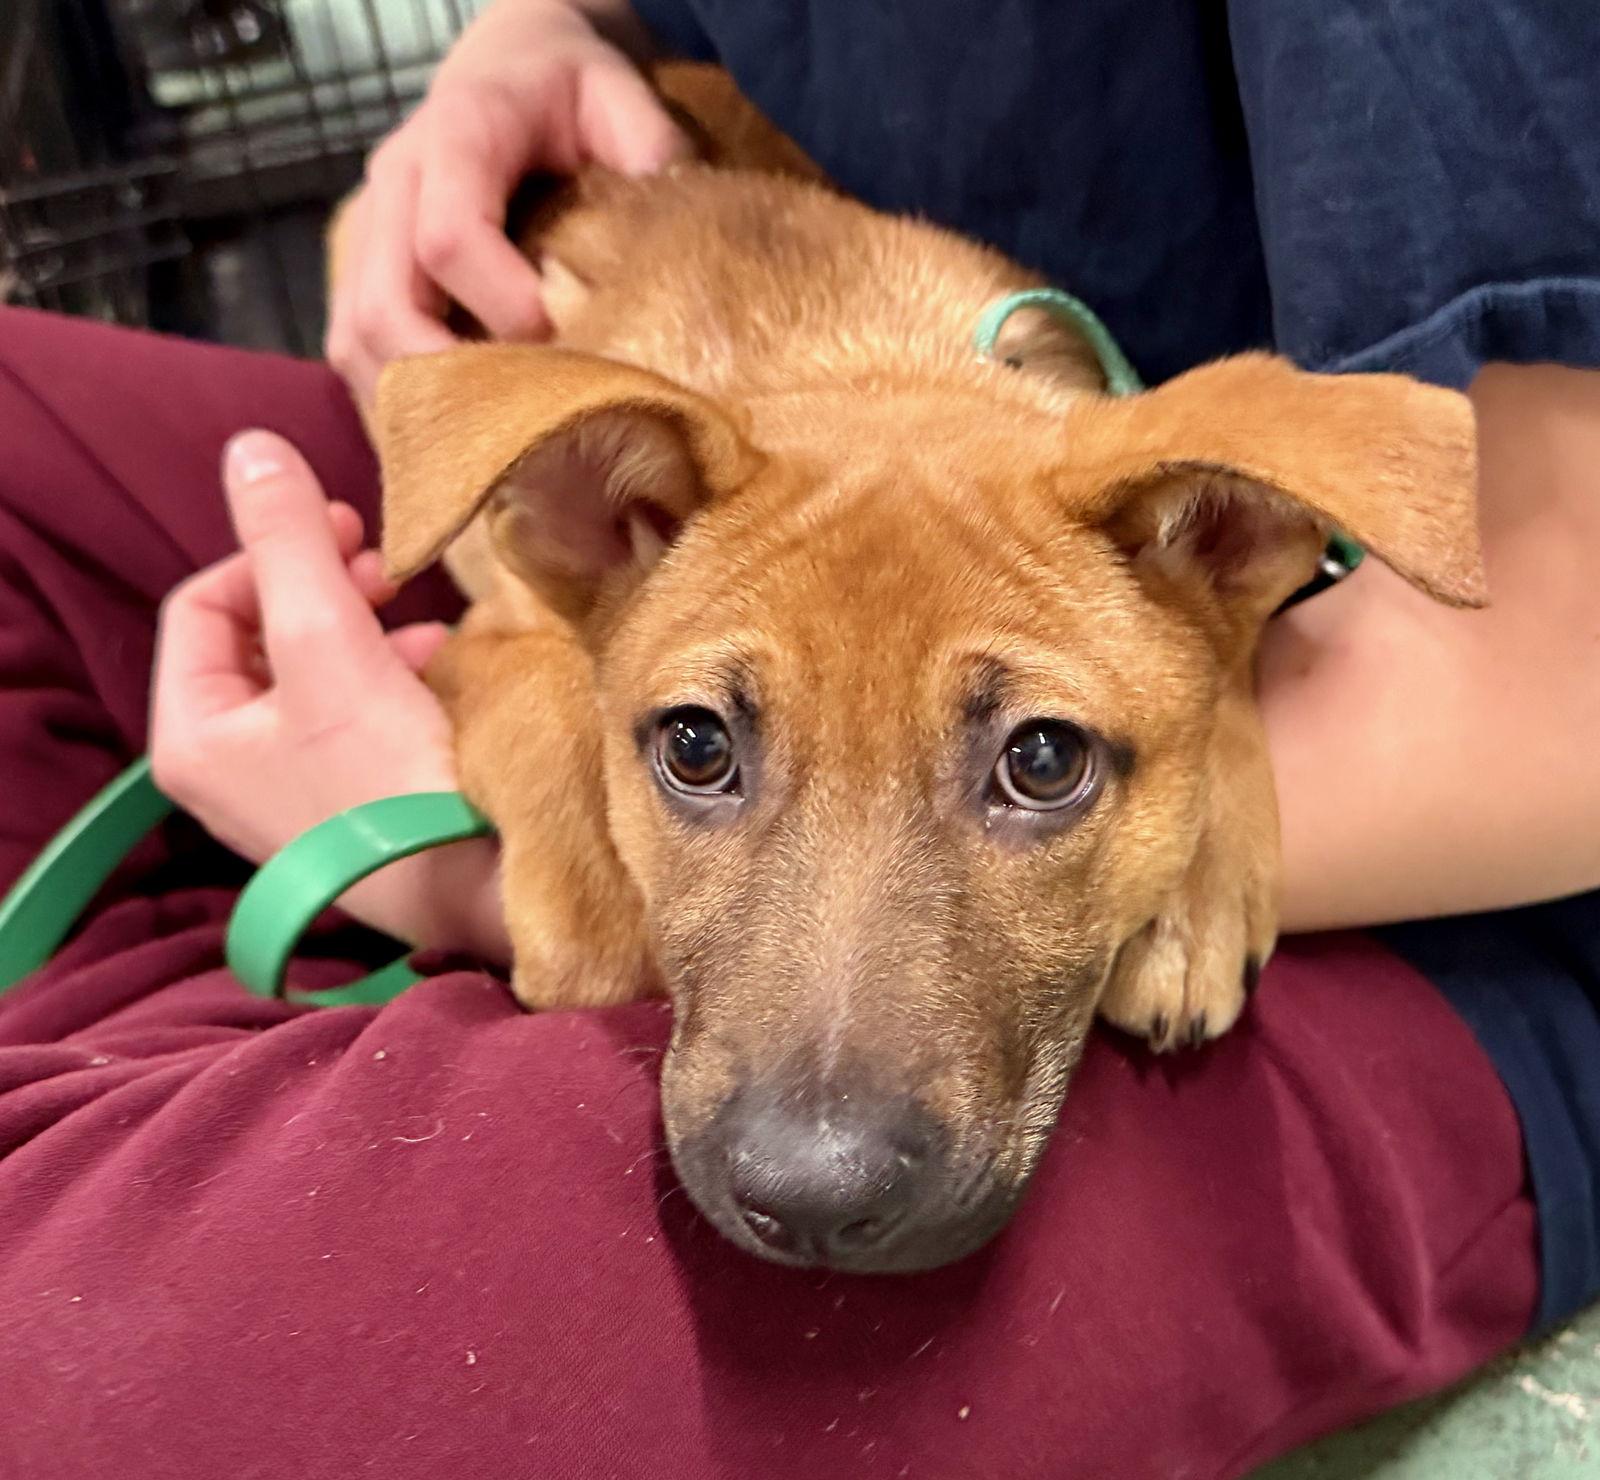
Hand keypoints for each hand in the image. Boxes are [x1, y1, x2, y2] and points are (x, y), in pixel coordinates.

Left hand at [151, 430, 508, 959]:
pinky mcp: (351, 807)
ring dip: (362, 630)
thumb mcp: (328, 638)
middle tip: (384, 568)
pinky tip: (437, 672)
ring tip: (419, 626)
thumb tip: (249, 448)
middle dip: (322, 589)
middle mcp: (226, 772)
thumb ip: (287, 538)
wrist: (476, 885)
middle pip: (257, 637)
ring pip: (311, 674)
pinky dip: (388, 680)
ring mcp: (289, 794)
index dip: (269, 551)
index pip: (201, 603)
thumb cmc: (390, 774)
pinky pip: (351, 716)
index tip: (346, 530)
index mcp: (191, 736)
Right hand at [327, 0, 688, 406]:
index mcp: (458, 136)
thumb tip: (676, 223)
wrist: (506, 67)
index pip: (449, 236)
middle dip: (445, 376)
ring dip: (414, 400)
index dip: (500, 303)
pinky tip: (451, 437)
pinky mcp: (362, 269)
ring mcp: (369, 230)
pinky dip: (398, 400)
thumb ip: (648, 140)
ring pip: (356, 336)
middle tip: (517, 424)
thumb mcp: (616, 89)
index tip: (561, 341)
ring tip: (480, 448)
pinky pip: (354, 347)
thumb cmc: (566, 89)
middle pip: (383, 304)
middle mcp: (396, 183)